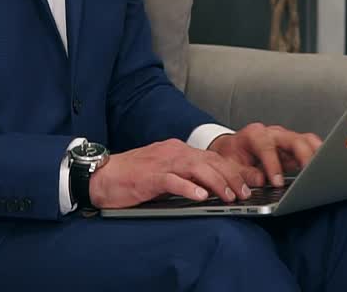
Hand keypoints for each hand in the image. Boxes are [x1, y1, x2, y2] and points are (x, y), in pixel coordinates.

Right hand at [89, 139, 255, 208]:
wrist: (102, 175)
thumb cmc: (132, 176)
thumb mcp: (163, 171)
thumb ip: (183, 175)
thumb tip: (208, 188)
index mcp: (176, 150)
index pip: (210, 156)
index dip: (230, 170)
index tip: (244, 184)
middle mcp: (172, 152)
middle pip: (209, 161)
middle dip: (230, 177)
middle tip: (244, 193)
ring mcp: (161, 163)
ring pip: (196, 168)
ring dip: (217, 183)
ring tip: (230, 196)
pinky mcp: (150, 177)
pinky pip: (174, 181)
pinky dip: (189, 189)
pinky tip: (201, 197)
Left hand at [208, 122, 323, 187]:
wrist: (232, 150)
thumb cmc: (231, 157)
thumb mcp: (229, 166)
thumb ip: (244, 173)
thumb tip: (261, 181)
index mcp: (254, 135)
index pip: (266, 147)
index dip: (272, 165)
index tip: (276, 182)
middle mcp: (273, 134)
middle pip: (293, 139)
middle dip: (303, 155)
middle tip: (310, 174)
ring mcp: (285, 139)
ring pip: (306, 141)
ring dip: (316, 154)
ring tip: (323, 170)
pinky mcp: (295, 148)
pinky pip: (311, 147)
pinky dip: (319, 156)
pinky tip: (324, 169)